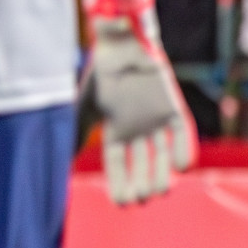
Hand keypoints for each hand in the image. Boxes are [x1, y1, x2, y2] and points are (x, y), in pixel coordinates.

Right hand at [81, 0, 197, 205]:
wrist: (121, 45)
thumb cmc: (102, 73)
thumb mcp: (87, 106)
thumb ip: (78, 132)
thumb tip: (64, 162)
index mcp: (116, 131)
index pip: (118, 164)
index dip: (120, 183)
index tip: (122, 202)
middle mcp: (138, 130)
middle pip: (143, 165)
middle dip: (142, 183)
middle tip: (142, 199)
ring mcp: (156, 121)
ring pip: (162, 154)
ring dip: (163, 173)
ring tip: (161, 191)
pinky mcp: (173, 110)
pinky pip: (182, 133)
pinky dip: (183, 149)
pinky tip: (181, 166)